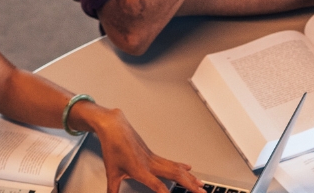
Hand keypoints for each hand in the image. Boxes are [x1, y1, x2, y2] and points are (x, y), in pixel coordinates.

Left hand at [85, 106, 203, 192]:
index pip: (157, 185)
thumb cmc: (113, 147)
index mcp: (139, 169)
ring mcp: (153, 158)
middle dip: (190, 184)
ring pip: (176, 168)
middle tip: (202, 192)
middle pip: (175, 175)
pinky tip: (188, 168)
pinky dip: (182, 167)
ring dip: (189, 177)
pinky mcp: (153, 154)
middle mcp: (150, 163)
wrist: (114, 127)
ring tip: (200, 184)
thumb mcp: (111, 172)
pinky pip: (171, 162)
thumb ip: (112, 189)